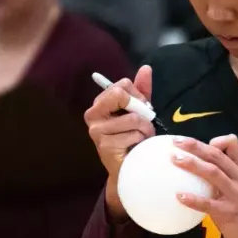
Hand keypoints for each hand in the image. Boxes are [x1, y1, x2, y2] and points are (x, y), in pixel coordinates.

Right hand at [84, 65, 155, 216]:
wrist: (129, 169)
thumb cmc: (133, 138)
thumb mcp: (139, 111)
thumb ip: (141, 91)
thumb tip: (146, 68)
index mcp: (99, 104)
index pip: (121, 85)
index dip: (138, 96)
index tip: (142, 109)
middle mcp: (92, 115)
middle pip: (120, 95)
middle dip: (140, 109)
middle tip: (144, 122)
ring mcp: (97, 132)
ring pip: (133, 118)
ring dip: (145, 129)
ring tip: (140, 138)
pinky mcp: (105, 146)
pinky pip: (134, 134)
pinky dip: (142, 141)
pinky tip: (136, 148)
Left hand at [171, 135, 237, 237]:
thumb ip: (222, 178)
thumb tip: (196, 168)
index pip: (233, 145)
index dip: (216, 140)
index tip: (196, 145)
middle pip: (217, 155)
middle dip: (196, 146)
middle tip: (176, 142)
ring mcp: (236, 195)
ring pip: (213, 173)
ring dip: (193, 164)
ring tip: (175, 159)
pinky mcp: (230, 213)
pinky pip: (208, 204)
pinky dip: (193, 199)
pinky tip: (179, 196)